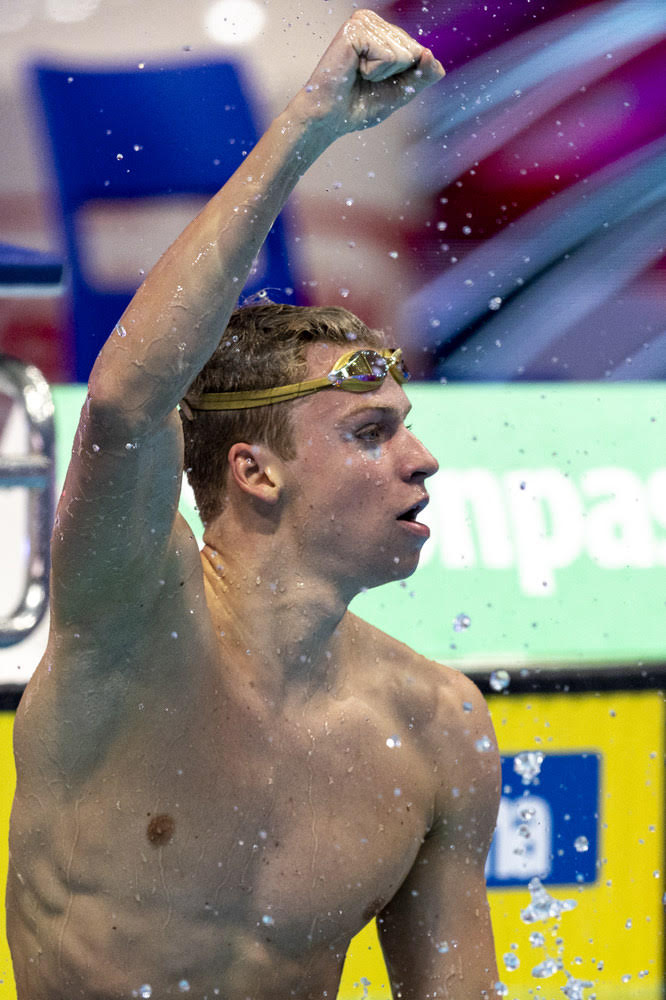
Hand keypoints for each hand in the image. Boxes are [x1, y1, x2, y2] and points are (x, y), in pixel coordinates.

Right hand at [296, 9, 443, 135]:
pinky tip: (355, 70)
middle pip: (414, 51)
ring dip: (383, 74)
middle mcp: (372, 21)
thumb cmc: (358, 105)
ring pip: (403, 53)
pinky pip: (389, 56)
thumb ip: (423, 75)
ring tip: (359, 75)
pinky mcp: (355, 30)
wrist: (330, 119)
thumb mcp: (401, 91)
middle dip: (394, 75)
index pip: (419, 51)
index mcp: (382, 31)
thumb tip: (430, 55)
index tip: (377, 82)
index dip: (404, 76)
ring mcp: (363, 23)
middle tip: (366, 80)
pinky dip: (375, 71)